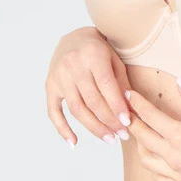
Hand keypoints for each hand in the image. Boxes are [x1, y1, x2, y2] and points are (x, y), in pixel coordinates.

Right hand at [45, 26, 132, 147]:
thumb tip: (130, 110)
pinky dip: (62, 129)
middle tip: (122, 135)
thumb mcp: (115, 60)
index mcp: (93, 54)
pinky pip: (53, 111)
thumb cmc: (100, 50)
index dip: (116, 105)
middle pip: (92, 100)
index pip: (106, 85)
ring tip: (109, 139)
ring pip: (76, 109)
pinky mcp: (50, 85)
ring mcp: (59, 76)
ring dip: (93, 127)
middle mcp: (73, 65)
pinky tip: (74, 142)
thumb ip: (122, 83)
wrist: (74, 37)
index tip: (127, 122)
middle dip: (109, 121)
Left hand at [126, 78, 180, 180]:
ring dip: (140, 145)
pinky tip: (158, 160)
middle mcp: (174, 157)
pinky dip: (154, 167)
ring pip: (147, 160)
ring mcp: (178, 175)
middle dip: (132, 122)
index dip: (138, 104)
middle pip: (142, 137)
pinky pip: (160, 179)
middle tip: (127, 111)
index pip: (150, 117)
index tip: (130, 94)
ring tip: (140, 134)